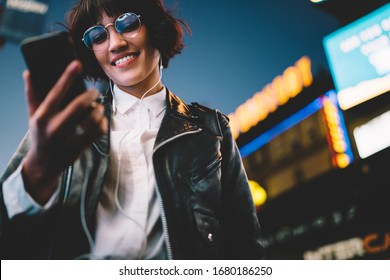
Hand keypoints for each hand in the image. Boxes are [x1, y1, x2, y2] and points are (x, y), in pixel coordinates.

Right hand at [22, 60, 107, 204]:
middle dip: (90, 95)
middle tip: (95, 91)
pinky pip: (97, 133)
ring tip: (99, 107)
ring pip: (91, 121)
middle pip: (78, 106)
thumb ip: (32, 94)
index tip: (77, 63)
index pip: (56, 92)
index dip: (68, 76)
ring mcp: (67, 140)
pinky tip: (101, 120)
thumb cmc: (39, 135)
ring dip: (99, 111)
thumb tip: (28, 72)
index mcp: (41, 117)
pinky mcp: (79, 149)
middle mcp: (53, 128)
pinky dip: (102, 124)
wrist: (43, 165)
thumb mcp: (32, 116)